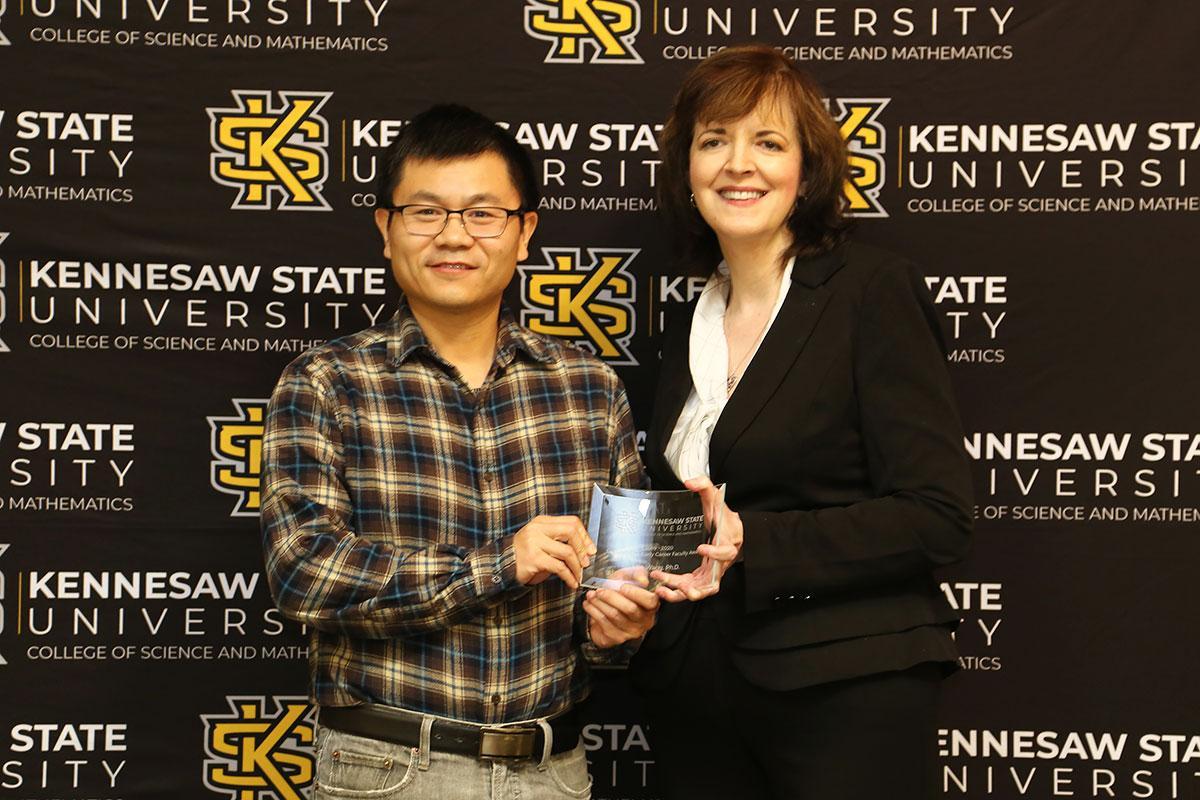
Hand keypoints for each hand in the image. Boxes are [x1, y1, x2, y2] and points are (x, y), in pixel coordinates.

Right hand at [513, 515, 595, 589]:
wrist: (502, 565)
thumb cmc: (526, 554)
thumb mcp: (542, 540)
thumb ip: (559, 539)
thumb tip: (585, 548)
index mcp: (542, 522)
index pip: (572, 522)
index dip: (584, 536)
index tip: (591, 549)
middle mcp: (538, 529)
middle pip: (571, 532)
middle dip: (582, 548)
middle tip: (586, 562)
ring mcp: (534, 543)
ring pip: (567, 551)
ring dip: (577, 567)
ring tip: (579, 575)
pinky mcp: (534, 558)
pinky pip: (559, 567)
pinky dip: (569, 576)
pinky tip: (572, 582)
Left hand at [583, 568, 659, 647]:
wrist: (605, 610)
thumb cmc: (619, 594)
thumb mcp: (627, 578)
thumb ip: (636, 573)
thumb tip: (643, 579)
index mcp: (650, 605)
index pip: (650, 601)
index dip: (636, 593)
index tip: (622, 586)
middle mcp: (643, 620)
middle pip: (630, 609)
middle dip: (612, 597)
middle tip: (600, 590)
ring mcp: (631, 631)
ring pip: (615, 615)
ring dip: (600, 603)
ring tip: (591, 595)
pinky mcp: (617, 638)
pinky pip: (604, 623)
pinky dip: (593, 611)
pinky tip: (588, 604)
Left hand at [652, 477, 743, 602]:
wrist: (730, 531)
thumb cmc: (723, 517)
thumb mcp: (716, 499)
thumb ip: (705, 486)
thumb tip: (690, 482)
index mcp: (727, 545)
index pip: (725, 553)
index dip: (714, 555)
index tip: (700, 549)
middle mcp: (720, 564)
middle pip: (712, 582)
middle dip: (697, 587)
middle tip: (683, 586)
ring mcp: (710, 573)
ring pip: (699, 590)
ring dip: (681, 593)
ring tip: (662, 590)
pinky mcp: (700, 578)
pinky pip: (689, 588)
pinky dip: (675, 591)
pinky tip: (659, 586)